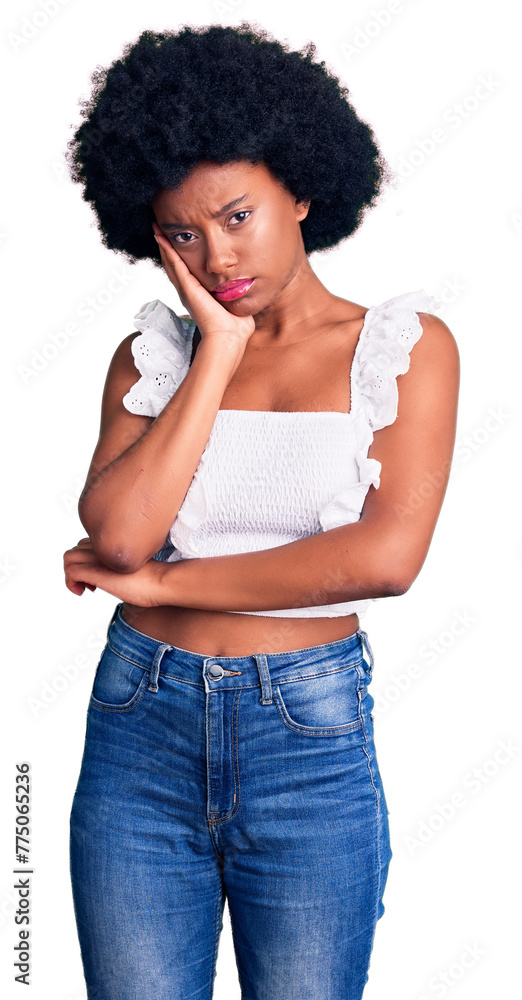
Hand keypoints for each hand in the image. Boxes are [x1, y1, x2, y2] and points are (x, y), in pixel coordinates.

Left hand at [63, 537, 165, 607]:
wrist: (162, 581)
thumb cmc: (154, 578)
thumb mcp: (133, 567)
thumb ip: (121, 565)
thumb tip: (116, 575)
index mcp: (112, 543)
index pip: (87, 544)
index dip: (87, 561)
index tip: (97, 577)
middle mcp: (102, 547)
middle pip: (75, 550)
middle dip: (77, 568)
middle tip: (90, 584)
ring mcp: (97, 558)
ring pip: (68, 558)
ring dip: (71, 575)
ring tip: (86, 587)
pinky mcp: (95, 571)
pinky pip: (71, 572)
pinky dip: (71, 583)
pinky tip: (82, 591)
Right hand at [151, 220, 254, 348]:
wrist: (228, 337)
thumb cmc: (235, 326)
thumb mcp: (235, 302)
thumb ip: (237, 292)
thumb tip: (247, 284)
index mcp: (198, 294)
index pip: (185, 270)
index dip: (179, 255)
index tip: (176, 238)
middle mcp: (188, 291)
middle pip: (173, 264)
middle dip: (166, 246)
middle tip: (159, 228)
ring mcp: (185, 289)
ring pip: (170, 262)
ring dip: (163, 244)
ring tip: (156, 228)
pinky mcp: (187, 288)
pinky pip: (175, 264)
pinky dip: (167, 250)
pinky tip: (162, 237)